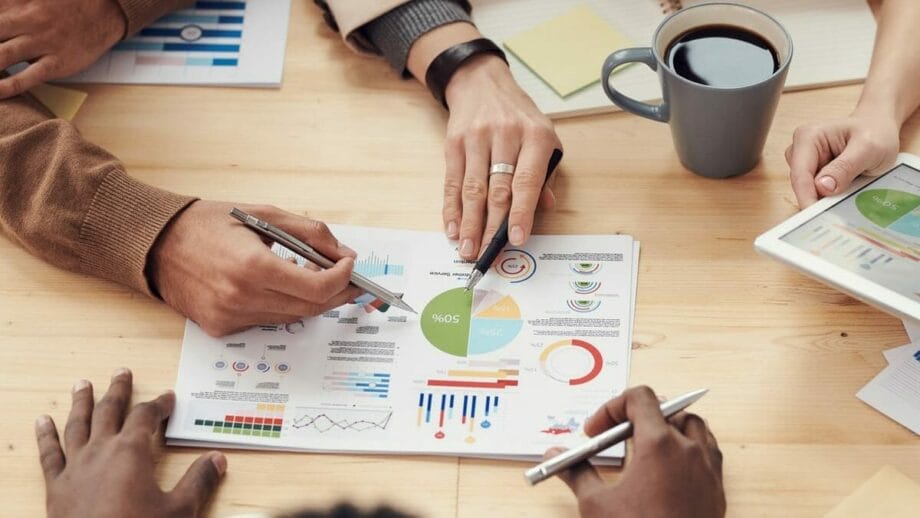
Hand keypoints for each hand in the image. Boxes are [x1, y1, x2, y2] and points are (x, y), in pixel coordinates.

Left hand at [0, 0, 125, 97]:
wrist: (105, 10)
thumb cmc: (64, 3)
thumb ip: (8, 4)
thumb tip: (0, 14)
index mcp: (16, 4)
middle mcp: (26, 21)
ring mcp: (42, 43)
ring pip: (1, 57)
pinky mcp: (58, 63)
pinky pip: (28, 77)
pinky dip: (8, 86)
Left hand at [35, 368, 226, 517]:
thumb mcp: (179, 510)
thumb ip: (198, 481)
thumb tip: (217, 460)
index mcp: (131, 452)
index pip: (147, 416)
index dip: (159, 404)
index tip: (168, 398)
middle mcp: (101, 452)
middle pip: (110, 411)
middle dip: (118, 390)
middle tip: (122, 373)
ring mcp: (75, 468)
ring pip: (78, 425)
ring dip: (82, 402)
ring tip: (82, 384)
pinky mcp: (56, 487)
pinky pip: (50, 454)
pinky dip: (46, 436)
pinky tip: (42, 422)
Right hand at [149, 201, 363, 336]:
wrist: (156, 243)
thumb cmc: (208, 223)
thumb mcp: (264, 213)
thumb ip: (309, 233)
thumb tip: (343, 254)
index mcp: (253, 266)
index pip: (317, 288)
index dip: (342, 279)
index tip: (350, 265)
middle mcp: (241, 298)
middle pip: (310, 308)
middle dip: (337, 293)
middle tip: (348, 278)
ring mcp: (230, 318)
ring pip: (291, 318)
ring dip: (310, 300)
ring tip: (315, 277)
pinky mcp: (221, 328)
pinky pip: (266, 322)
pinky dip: (282, 306)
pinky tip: (280, 287)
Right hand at [443, 55, 561, 258]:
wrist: (483, 84)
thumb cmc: (520, 118)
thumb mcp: (545, 138)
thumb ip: (546, 175)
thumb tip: (545, 209)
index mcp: (535, 136)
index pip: (527, 181)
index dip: (522, 212)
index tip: (517, 239)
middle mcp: (506, 135)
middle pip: (497, 190)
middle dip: (491, 227)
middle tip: (487, 254)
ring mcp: (477, 138)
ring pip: (472, 189)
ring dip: (469, 223)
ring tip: (467, 248)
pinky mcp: (454, 143)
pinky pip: (452, 181)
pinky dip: (452, 208)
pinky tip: (453, 227)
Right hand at [549, 386, 724, 517]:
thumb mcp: (597, 504)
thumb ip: (576, 472)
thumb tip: (556, 457)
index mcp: (659, 444)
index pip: (640, 398)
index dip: (613, 407)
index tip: (597, 430)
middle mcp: (688, 450)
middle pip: (667, 409)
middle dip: (639, 417)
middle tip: (617, 438)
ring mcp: (707, 469)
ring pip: (694, 427)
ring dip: (669, 428)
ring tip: (646, 449)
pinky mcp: (717, 489)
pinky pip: (709, 453)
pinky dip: (689, 450)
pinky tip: (669, 471)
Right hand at [786, 111, 899, 206]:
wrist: (879, 128)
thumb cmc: (875, 132)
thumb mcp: (868, 149)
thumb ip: (845, 167)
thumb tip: (822, 187)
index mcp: (808, 137)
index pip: (800, 174)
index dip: (806, 196)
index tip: (814, 216)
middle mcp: (800, 149)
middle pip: (801, 184)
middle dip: (818, 198)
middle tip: (839, 210)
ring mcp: (805, 162)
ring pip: (808, 190)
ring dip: (826, 196)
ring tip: (851, 188)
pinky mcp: (812, 172)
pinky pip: (816, 190)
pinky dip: (830, 195)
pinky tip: (847, 189)